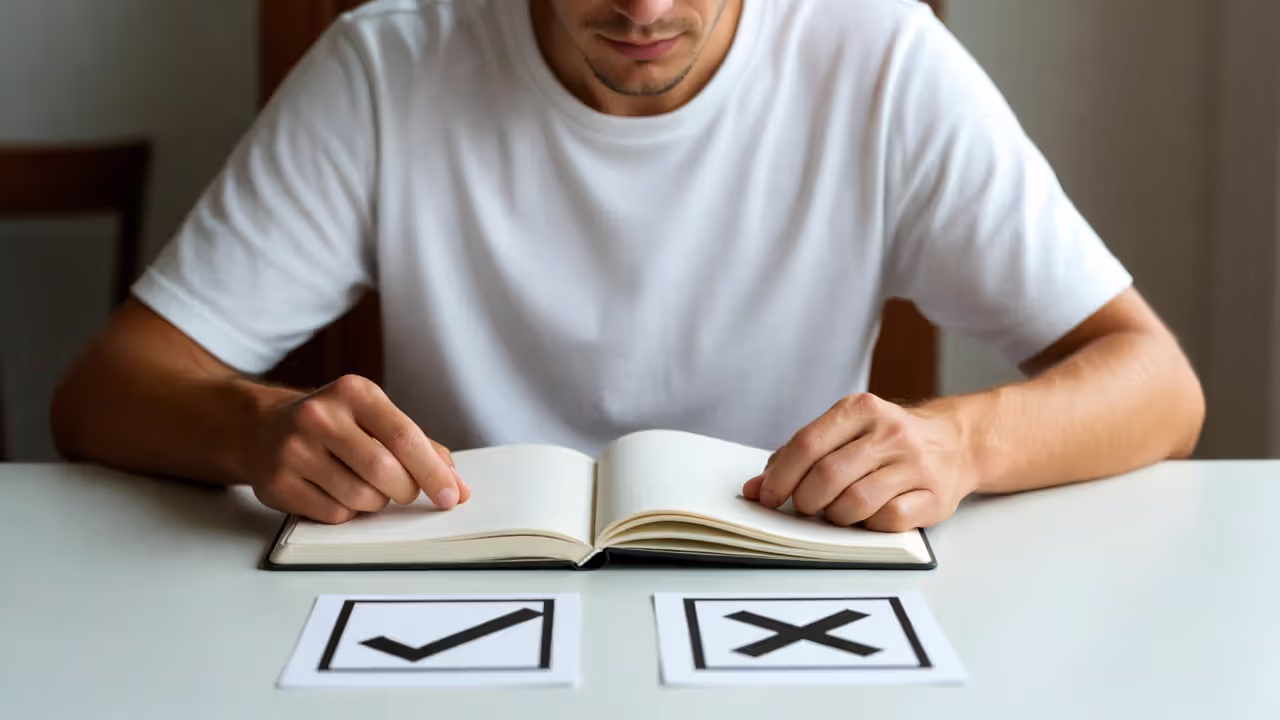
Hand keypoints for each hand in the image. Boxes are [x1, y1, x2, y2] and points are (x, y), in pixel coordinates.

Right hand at [245, 375, 469, 523]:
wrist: (262, 428)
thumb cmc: (334, 426)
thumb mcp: (375, 419)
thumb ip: (421, 449)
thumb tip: (457, 486)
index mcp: (354, 392)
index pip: (404, 437)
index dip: (433, 471)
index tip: (450, 496)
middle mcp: (320, 416)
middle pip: (384, 470)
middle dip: (405, 490)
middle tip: (404, 490)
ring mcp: (294, 449)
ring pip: (361, 498)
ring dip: (376, 502)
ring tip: (364, 485)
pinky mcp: (277, 483)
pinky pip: (334, 514)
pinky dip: (348, 512)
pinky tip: (336, 492)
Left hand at [742, 394, 976, 531]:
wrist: (955, 443)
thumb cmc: (885, 442)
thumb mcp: (845, 432)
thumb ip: (799, 455)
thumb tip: (755, 487)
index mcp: (861, 409)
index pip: (807, 444)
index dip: (780, 475)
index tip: (766, 496)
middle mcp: (890, 432)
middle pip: (828, 476)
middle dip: (805, 500)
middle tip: (803, 507)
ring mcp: (916, 464)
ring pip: (856, 502)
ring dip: (836, 516)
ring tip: (837, 511)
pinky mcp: (935, 495)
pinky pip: (887, 520)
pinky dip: (869, 525)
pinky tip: (869, 516)